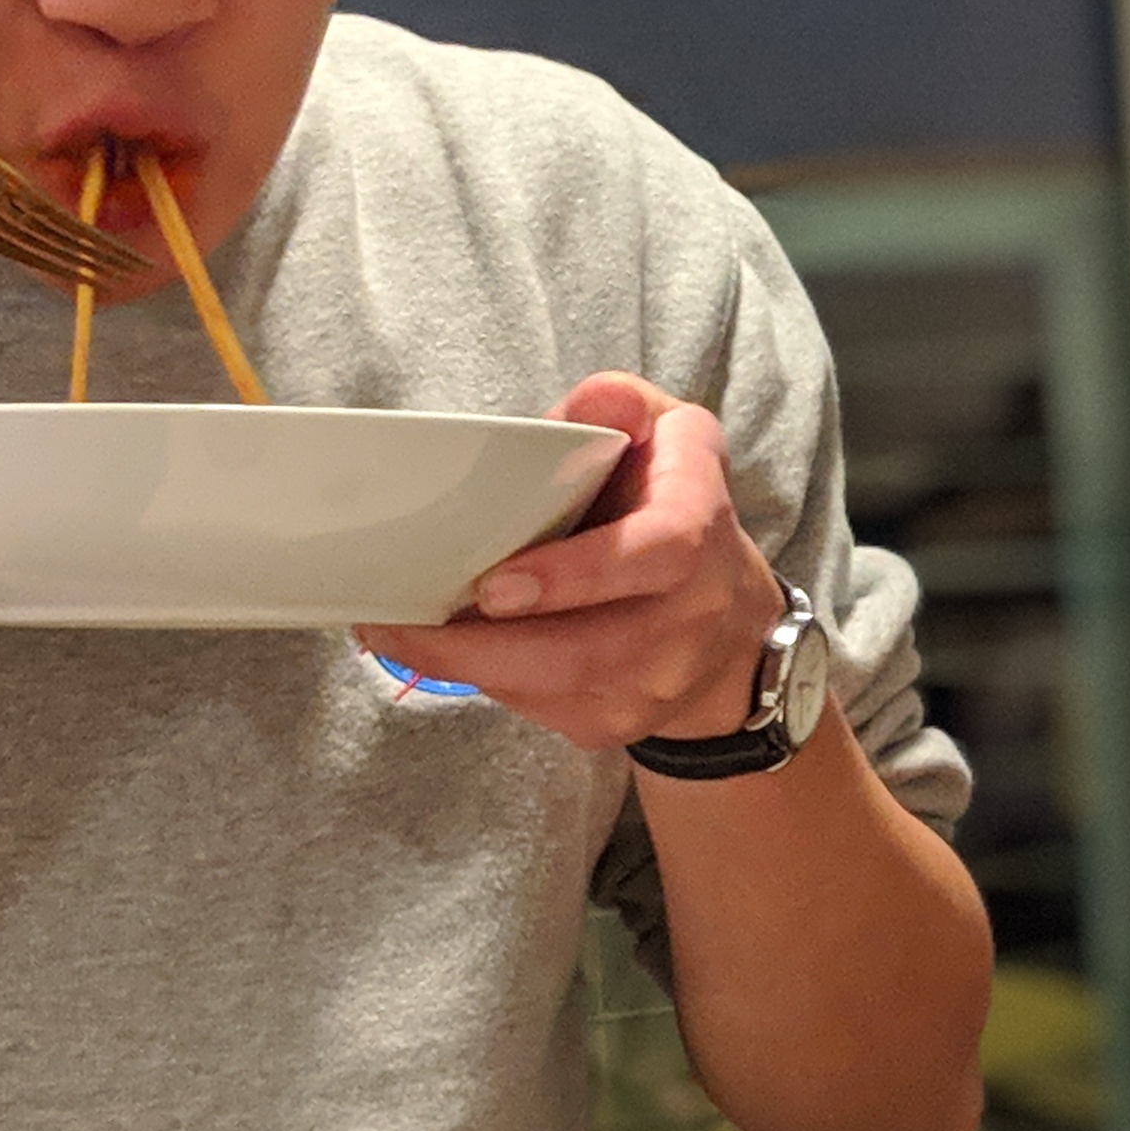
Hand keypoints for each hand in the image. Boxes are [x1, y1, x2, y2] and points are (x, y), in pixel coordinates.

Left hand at [352, 374, 787, 750]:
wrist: (733, 631)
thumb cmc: (676, 513)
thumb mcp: (668, 436)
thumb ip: (622, 407)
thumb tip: (588, 407)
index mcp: (698, 529)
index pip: (655, 556)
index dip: (575, 575)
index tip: (492, 586)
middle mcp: (692, 615)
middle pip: (585, 651)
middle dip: (480, 646)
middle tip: (396, 622)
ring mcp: (659, 683)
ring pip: (552, 689)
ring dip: (468, 665)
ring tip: (400, 633)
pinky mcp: (622, 723)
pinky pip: (541, 711)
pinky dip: (489, 680)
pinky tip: (455, 651)